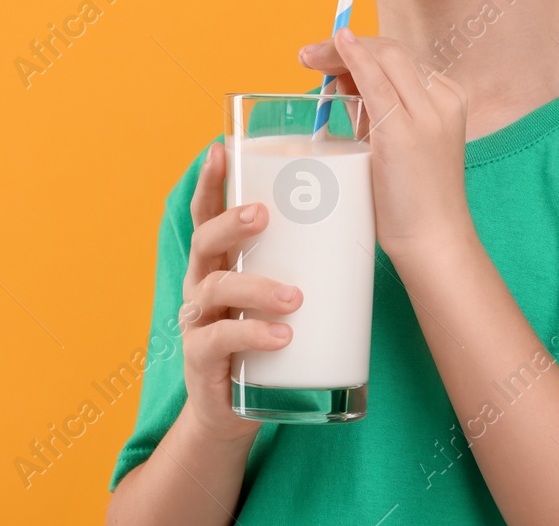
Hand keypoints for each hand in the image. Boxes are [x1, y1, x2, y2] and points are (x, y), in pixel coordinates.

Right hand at [178, 140, 301, 445]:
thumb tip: (360, 214)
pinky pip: (220, 340)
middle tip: (264, 215)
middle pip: (204, 240)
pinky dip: (251, 335)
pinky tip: (281, 336)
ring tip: (294, 297)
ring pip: (215, 289)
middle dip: (231, 223)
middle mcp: (201, 283)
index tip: (221, 148)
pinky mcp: (201, 359)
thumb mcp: (276, 293)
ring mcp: (197, 321)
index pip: (207, 212)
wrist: (233, 410)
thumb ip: (302, 260)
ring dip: (255, 288)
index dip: (210, 180)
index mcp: (219, 260)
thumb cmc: (265, 340)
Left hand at [300, 27, 472, 261]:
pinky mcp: (404, 133)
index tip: (327, 51)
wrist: (433, 240)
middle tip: (308, 55)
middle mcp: (443, 99)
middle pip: (391, 51)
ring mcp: (427, 115)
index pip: (398, 57)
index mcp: (447, 98)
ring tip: (308, 57)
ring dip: (340, 50)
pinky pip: (377, 82)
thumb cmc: (410, 196)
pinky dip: (355, 58)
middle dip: (345, 45)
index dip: (360, 47)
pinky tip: (338, 44)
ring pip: (384, 58)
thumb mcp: (394, 139)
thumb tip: (339, 74)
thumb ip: (372, 106)